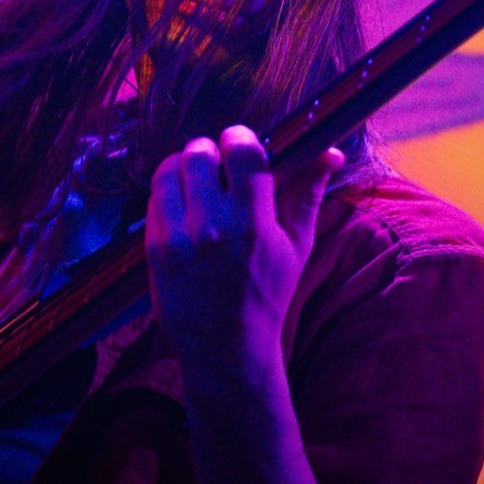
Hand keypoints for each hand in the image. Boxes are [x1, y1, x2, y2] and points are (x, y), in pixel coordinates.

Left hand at [145, 124, 342, 390]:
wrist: (227, 346)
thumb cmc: (268, 293)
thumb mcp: (297, 246)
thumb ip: (308, 193)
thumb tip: (329, 152)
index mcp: (254, 223)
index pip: (241, 150)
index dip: (239, 137)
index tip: (240, 143)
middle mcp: (213, 227)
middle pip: (198, 153)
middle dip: (208, 151)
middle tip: (217, 164)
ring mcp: (178, 238)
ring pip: (168, 169)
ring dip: (183, 167)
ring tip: (196, 182)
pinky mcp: (154, 248)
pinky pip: (154, 198)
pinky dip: (167, 193)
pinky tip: (183, 207)